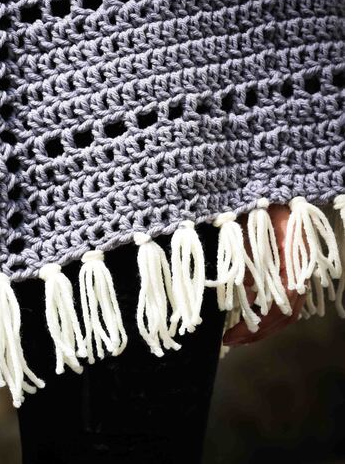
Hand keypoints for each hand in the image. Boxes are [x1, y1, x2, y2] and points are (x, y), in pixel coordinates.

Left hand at [222, 204, 305, 346]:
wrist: (270, 190)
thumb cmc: (260, 204)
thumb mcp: (249, 224)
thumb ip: (247, 251)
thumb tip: (244, 287)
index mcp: (295, 257)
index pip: (285, 301)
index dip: (262, 322)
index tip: (233, 334)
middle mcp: (300, 268)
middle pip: (286, 313)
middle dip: (259, 332)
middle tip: (231, 341)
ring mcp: (296, 271)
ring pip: (286, 309)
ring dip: (263, 326)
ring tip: (236, 336)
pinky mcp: (288, 271)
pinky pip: (280, 298)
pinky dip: (264, 312)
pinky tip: (245, 317)